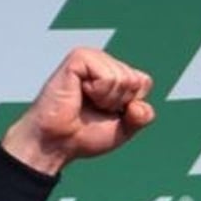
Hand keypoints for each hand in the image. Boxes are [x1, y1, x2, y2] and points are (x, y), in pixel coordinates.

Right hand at [1, 47, 154, 174]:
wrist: (56, 142)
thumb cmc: (84, 135)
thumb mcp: (124, 129)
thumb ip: (142, 117)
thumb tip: (139, 105)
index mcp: (114, 74)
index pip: (143, 82)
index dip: (132, 104)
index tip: (109, 112)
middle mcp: (103, 62)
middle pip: (135, 80)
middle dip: (119, 103)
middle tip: (94, 108)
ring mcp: (91, 57)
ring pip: (123, 78)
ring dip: (107, 99)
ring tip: (86, 101)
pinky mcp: (79, 58)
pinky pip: (108, 77)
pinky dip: (98, 92)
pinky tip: (80, 92)